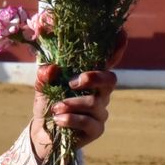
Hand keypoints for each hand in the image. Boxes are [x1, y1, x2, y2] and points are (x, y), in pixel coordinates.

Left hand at [27, 33, 125, 160]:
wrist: (42, 132)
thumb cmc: (47, 102)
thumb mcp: (42, 85)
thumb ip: (45, 74)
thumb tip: (52, 68)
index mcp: (88, 77)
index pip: (106, 61)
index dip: (116, 48)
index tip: (122, 33)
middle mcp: (99, 92)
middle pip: (110, 80)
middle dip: (94, 78)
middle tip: (73, 82)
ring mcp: (100, 111)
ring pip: (95, 103)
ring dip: (72, 104)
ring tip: (55, 108)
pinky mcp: (96, 129)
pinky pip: (89, 122)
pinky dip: (71, 119)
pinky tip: (59, 120)